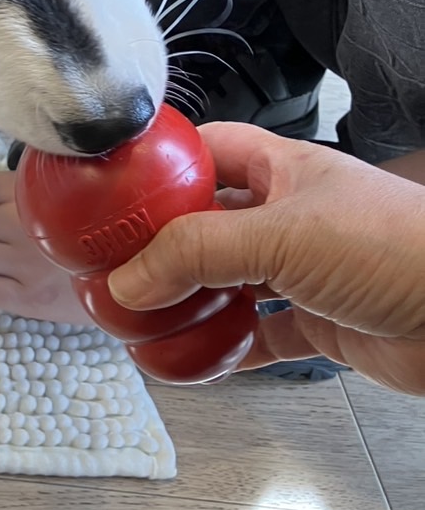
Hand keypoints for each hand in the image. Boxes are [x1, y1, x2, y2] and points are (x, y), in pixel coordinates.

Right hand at [107, 124, 424, 394]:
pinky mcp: (321, 322)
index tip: (113, 190)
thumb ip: (197, 253)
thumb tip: (130, 279)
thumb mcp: (281, 234)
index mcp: (284, 169)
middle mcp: (291, 214)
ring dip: (187, 302)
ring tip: (140, 319)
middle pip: (207, 222)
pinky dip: (224, 347)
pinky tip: (193, 359)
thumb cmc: (399, 248)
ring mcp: (306, 270)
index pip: (206, 151)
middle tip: (113, 267)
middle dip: (160, 245)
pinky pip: (257, 334)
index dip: (159, 165)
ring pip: (228, 282)